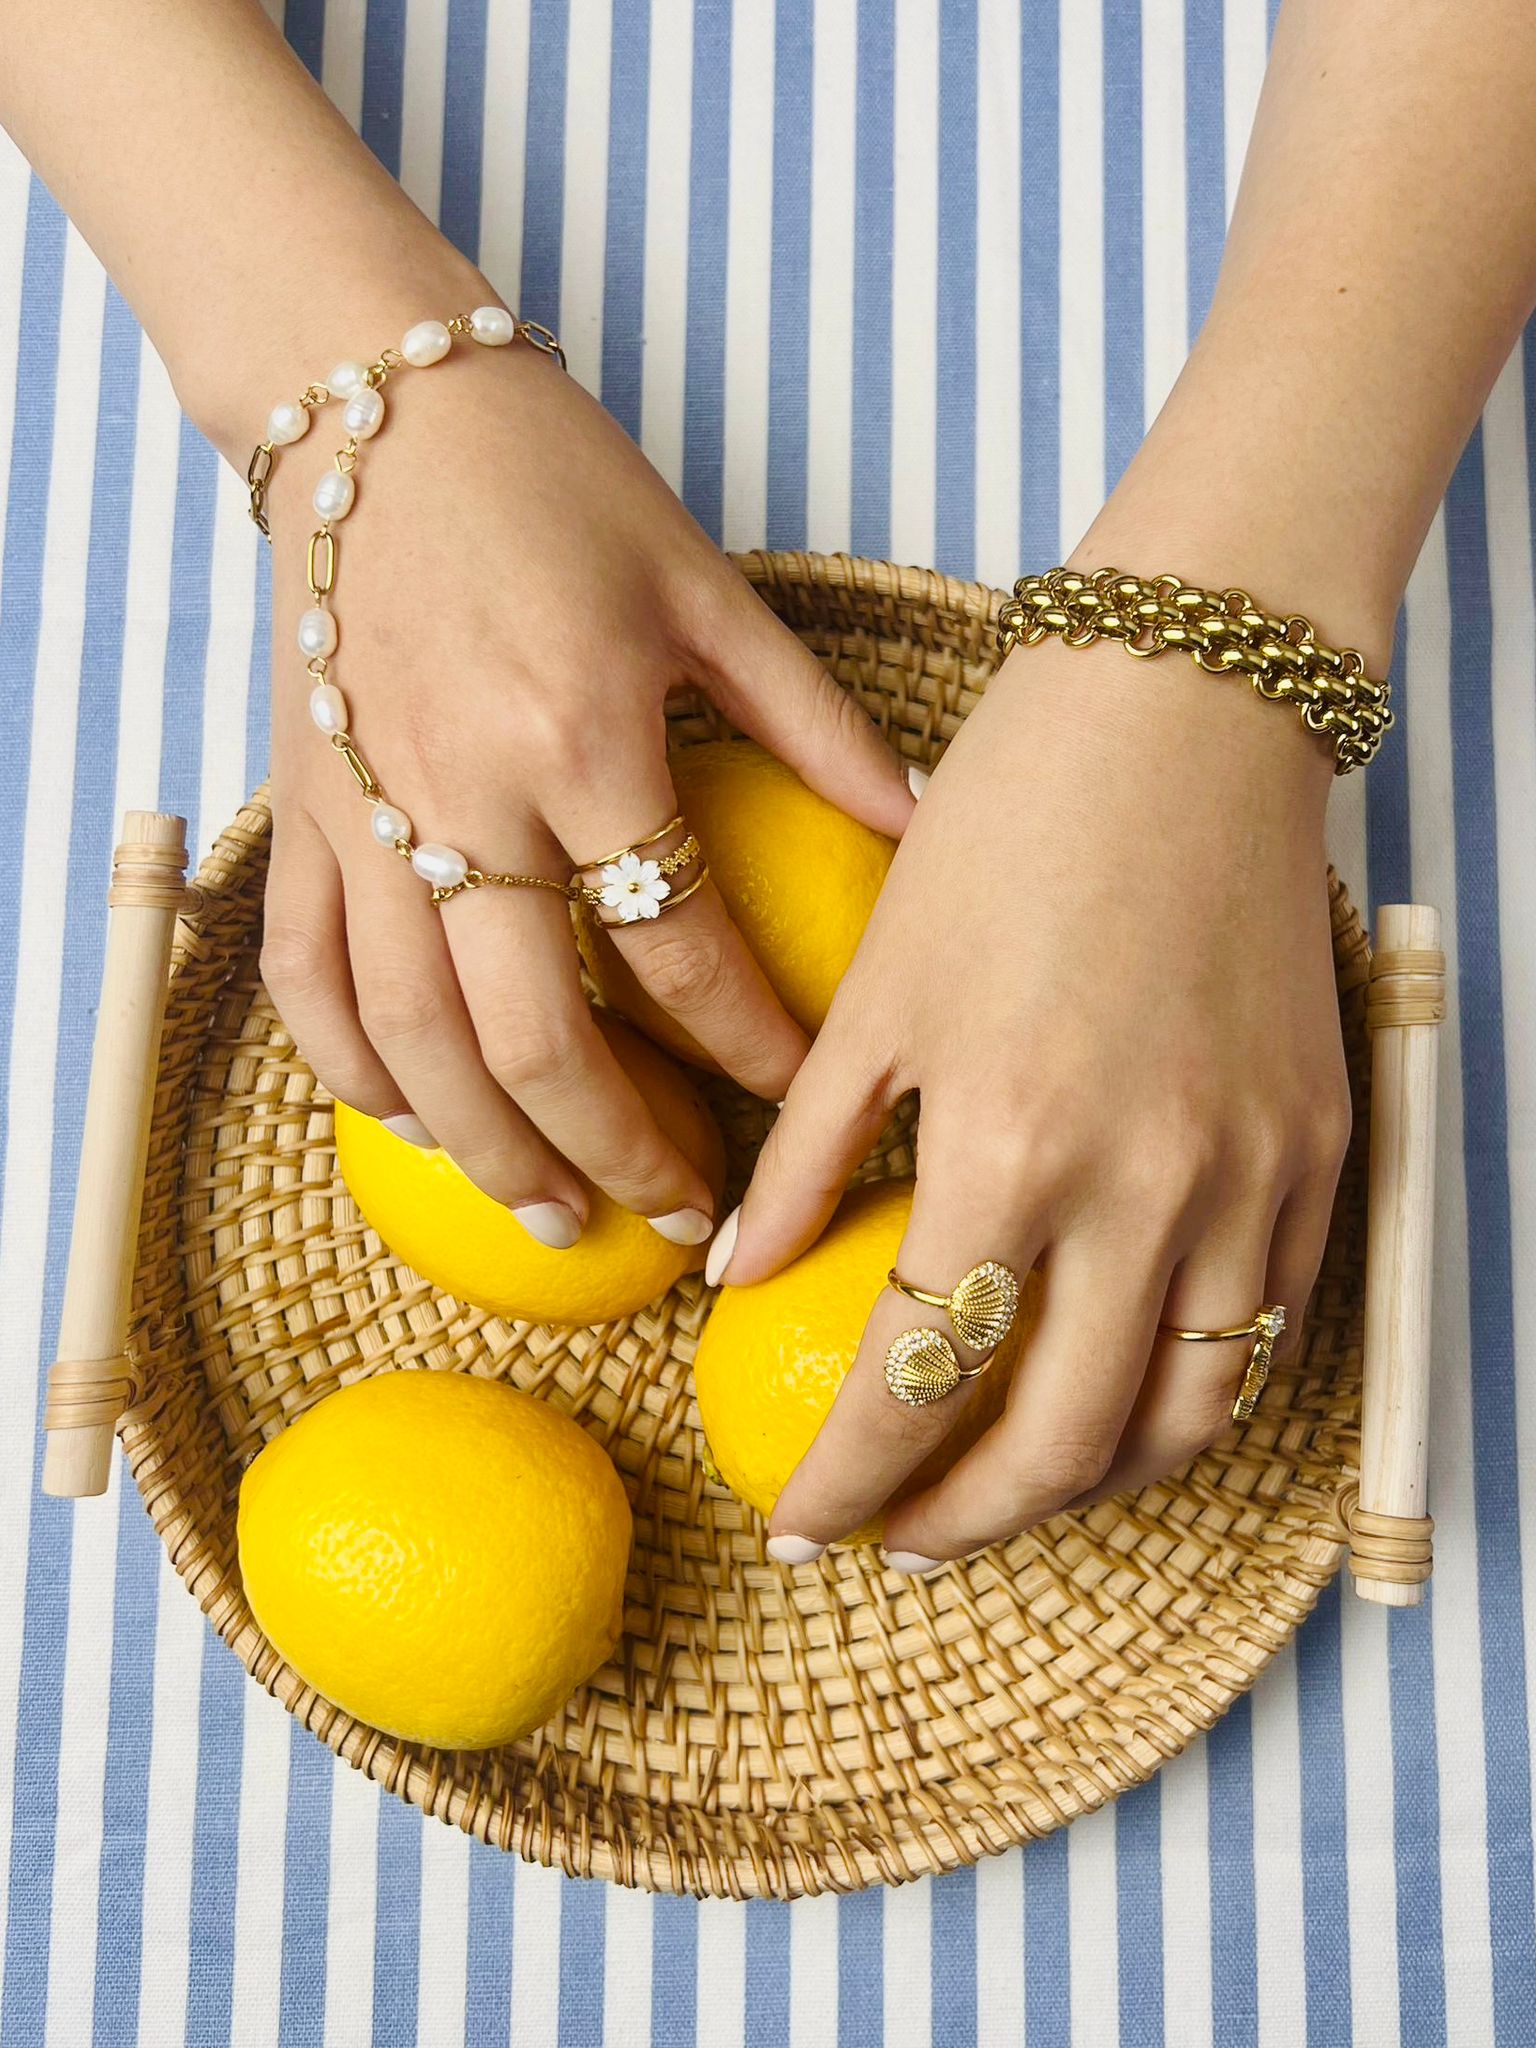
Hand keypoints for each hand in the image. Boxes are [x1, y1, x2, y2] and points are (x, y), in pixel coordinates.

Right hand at [260, 336, 913, 1247]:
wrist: (370, 401)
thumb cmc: (556, 483)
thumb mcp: (706, 589)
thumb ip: (813, 723)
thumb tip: (924, 824)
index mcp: (584, 738)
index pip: (679, 947)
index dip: (747, 1047)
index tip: (794, 1106)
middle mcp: (463, 797)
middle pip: (538, 1036)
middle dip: (621, 1149)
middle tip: (682, 1218)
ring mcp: (363, 816)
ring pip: (414, 1037)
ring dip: (489, 1151)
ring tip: (558, 1219)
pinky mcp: (299, 812)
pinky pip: (307, 977)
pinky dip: (353, 1069)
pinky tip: (415, 1126)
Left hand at [716, 634, 1351, 1564]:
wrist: (1186, 716)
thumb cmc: (1009, 831)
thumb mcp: (878, 991)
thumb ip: (809, 1152)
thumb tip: (734, 1274)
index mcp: (1013, 1147)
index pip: (915, 1379)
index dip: (846, 1480)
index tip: (799, 1524)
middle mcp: (1148, 1189)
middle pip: (1061, 1439)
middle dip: (967, 1522)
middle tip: (901, 1539)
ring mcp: (1252, 1177)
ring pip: (1187, 1413)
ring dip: (1092, 1485)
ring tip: (1013, 1489)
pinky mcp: (1321, 1149)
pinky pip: (1266, 1324)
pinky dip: (1190, 1391)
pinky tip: (1121, 1387)